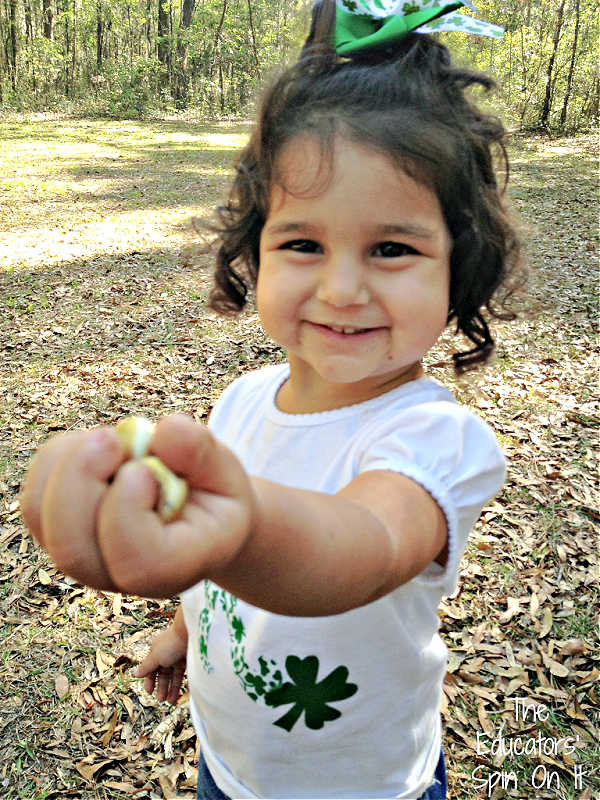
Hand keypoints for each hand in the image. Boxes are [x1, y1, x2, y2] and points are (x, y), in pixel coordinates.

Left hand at [20, 415, 254, 596]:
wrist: (193, 513)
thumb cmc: (211, 492)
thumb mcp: (224, 470)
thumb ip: (203, 452)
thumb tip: (167, 432)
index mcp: (177, 567)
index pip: (137, 564)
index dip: (127, 512)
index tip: (143, 469)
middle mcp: (121, 576)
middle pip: (73, 550)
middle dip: (80, 481)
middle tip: (110, 439)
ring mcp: (83, 558)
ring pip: (43, 517)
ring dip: (69, 462)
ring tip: (112, 442)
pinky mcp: (57, 533)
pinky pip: (34, 495)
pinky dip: (58, 457)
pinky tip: (97, 448)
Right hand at [134, 620, 187, 703]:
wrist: (193, 633)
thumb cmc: (172, 643)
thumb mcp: (155, 656)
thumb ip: (146, 667)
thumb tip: (135, 674)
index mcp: (157, 651)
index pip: (151, 668)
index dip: (149, 680)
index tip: (149, 692)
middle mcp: (168, 654)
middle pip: (163, 674)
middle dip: (162, 687)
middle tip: (162, 700)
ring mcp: (179, 657)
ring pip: (174, 675)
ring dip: (172, 688)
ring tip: (171, 701)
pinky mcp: (190, 659)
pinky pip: (186, 674)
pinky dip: (184, 684)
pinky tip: (184, 693)